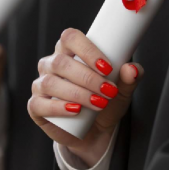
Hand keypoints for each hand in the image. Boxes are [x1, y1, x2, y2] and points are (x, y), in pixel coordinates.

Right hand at [28, 28, 142, 166]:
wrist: (96, 131)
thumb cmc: (106, 101)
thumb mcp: (123, 89)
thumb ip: (131, 77)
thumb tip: (132, 69)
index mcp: (70, 51)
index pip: (70, 38)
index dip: (87, 49)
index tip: (107, 67)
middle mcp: (52, 64)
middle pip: (61, 62)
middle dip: (88, 77)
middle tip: (109, 91)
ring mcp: (41, 84)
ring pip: (51, 82)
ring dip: (78, 93)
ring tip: (98, 103)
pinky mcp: (36, 106)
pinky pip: (39, 103)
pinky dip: (58, 107)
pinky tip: (76, 111)